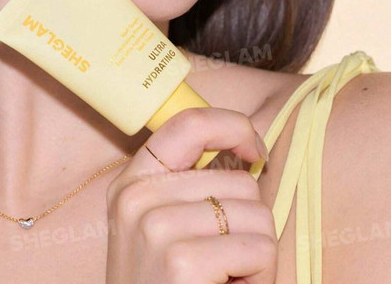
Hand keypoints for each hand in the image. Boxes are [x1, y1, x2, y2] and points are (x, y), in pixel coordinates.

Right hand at [105, 107, 276, 283]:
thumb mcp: (160, 228)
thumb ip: (189, 186)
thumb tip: (248, 152)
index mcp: (132, 182)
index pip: (190, 122)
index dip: (235, 127)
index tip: (256, 152)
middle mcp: (136, 197)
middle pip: (239, 181)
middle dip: (249, 223)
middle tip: (223, 260)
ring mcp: (155, 227)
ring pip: (256, 212)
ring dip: (256, 251)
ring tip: (224, 276)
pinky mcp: (181, 262)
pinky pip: (258, 248)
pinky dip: (259, 275)